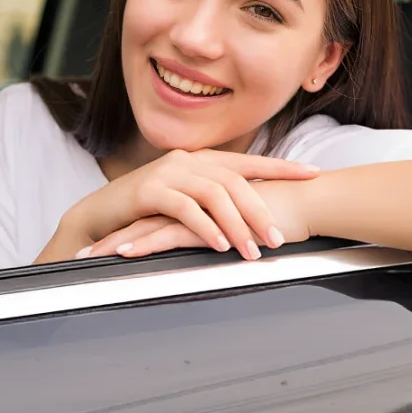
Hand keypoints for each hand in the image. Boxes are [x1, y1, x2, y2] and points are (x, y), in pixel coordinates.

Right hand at [36, 149, 317, 263]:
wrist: (98, 214)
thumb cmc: (147, 211)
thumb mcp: (186, 200)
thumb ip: (216, 199)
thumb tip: (255, 214)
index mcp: (203, 160)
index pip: (250, 162)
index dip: (282, 166)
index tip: (313, 174)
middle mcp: (189, 161)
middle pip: (235, 181)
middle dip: (260, 210)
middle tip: (278, 239)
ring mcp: (168, 173)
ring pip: (213, 194)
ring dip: (236, 225)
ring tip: (251, 251)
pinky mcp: (148, 192)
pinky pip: (184, 208)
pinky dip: (204, 227)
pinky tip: (218, 245)